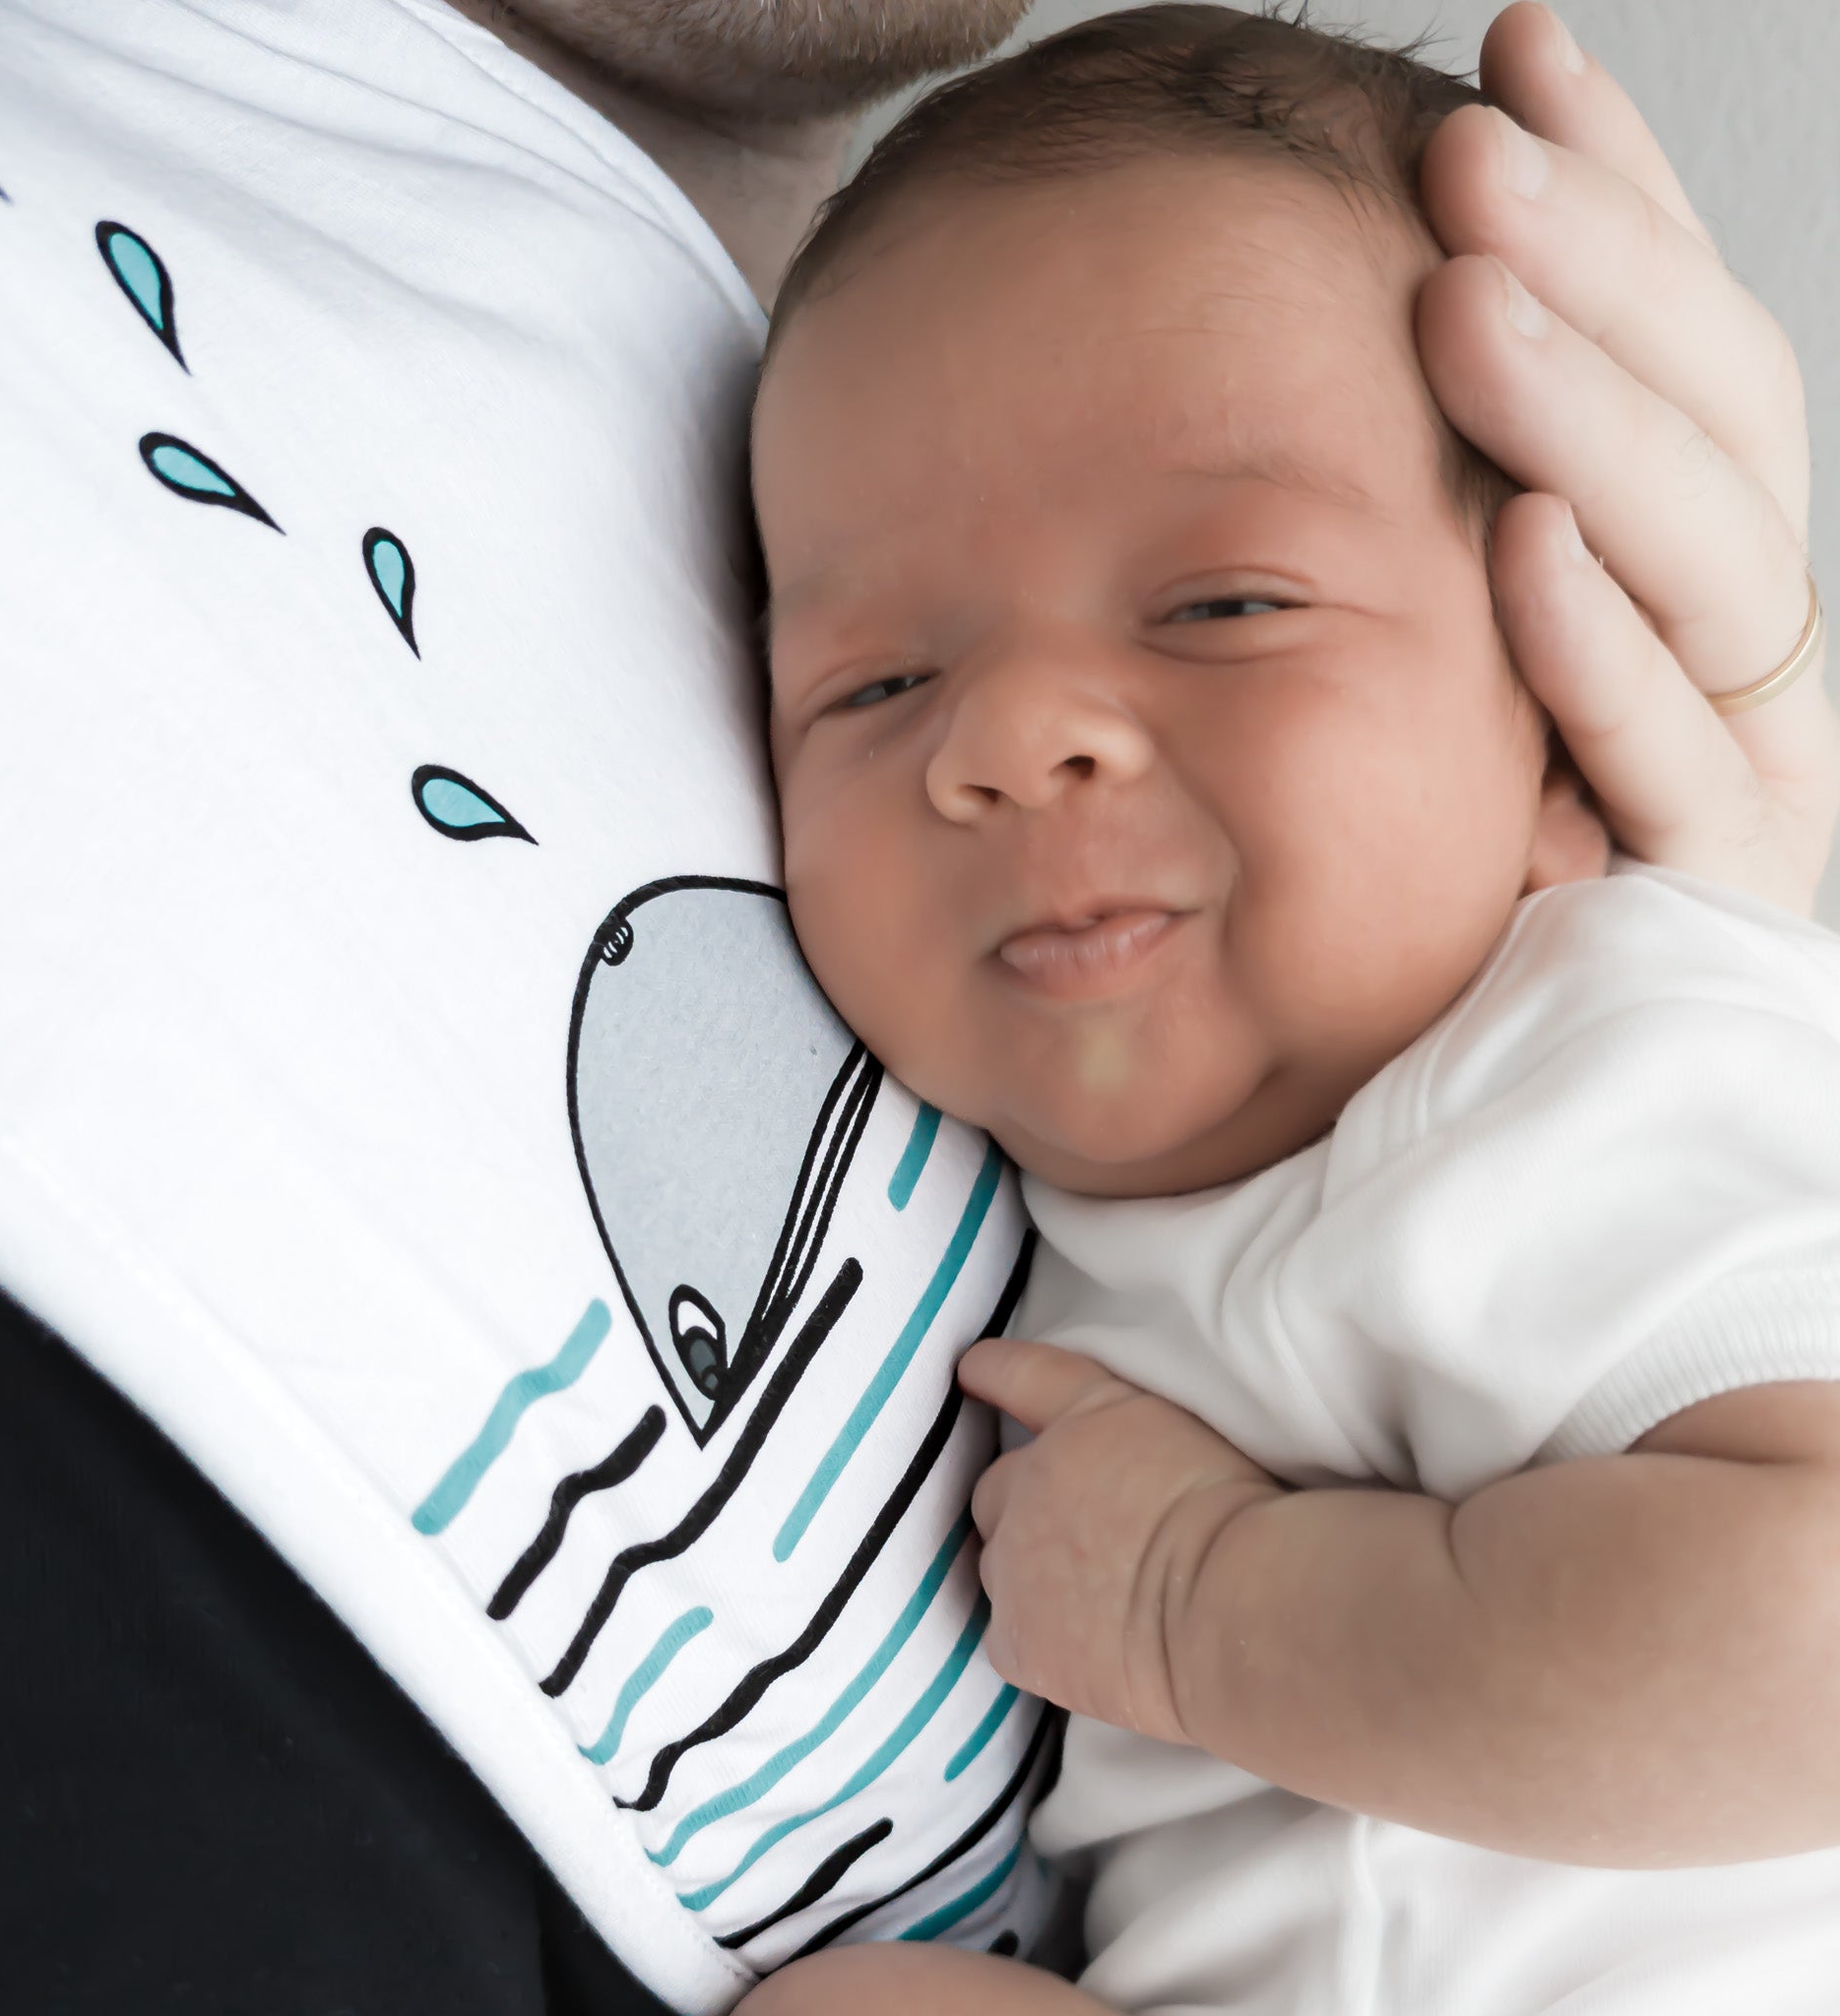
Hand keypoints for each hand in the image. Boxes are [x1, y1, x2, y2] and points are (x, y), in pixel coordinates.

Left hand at [958, 1336, 1280, 1744]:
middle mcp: (1031, 1481)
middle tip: (1081, 1533)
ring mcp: (1015, 1562)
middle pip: (997, 1487)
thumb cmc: (1244, 1520)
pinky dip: (1037, 1640)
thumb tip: (1110, 1470)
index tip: (973, 1369)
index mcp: (1085, 1417)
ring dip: (1030, 1572)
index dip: (995, 1372)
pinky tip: (1084, 1649)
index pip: (1023, 1376)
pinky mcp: (1019, 1639)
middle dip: (1025, 1505)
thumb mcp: (1188, 1441)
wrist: (1237, 1606)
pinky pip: (1010, 1636)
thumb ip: (1127, 1440)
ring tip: (1092, 1597)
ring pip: (1000, 1564)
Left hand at [1418, 2, 1838, 911]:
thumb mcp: (1468, 659)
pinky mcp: (1718, 905)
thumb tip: (1400, 295)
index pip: (1679, 349)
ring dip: (1590, 420)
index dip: (1623, 197)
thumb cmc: (1469, 865)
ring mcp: (1756, 772)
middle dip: (1603, 273)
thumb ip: (1472, 501)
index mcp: (1694, 575)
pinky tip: (1526, 546)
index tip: (1517, 48)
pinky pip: (1670, 769)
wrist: (1535, 1101)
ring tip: (1469, 292)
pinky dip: (1601, 654)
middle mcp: (1750, 651)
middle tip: (1468, 151)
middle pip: (1713, 423)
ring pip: (1711, 567)